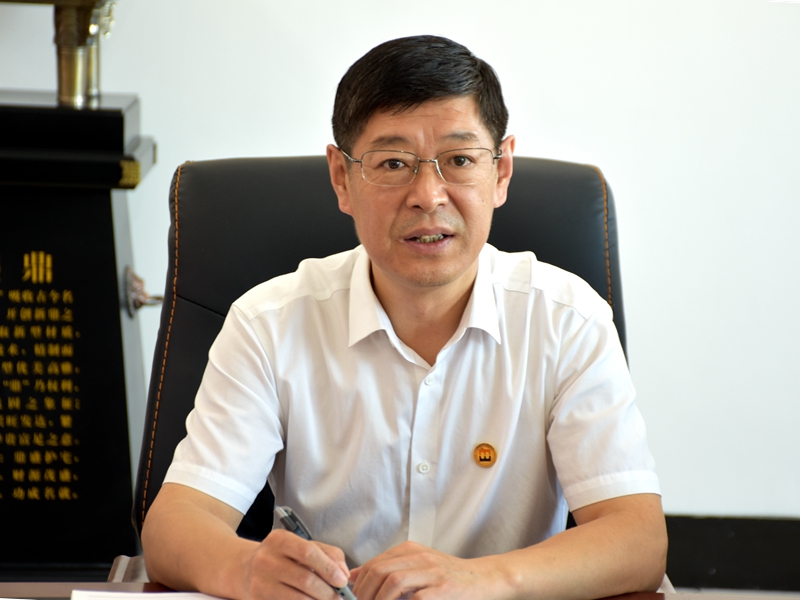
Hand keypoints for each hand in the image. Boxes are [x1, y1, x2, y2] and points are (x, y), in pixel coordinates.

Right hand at [242, 528, 349, 599]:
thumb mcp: (302, 546)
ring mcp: (260, 582)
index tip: (342, 581)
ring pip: (297, 598)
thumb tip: (344, 573)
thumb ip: (328, 554)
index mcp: (280, 539)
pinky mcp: (258, 599)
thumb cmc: (283, 557)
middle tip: (339, 598)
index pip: (308, 552)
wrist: (245, 569)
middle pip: (305, 579)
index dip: (328, 568)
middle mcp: (266, 559)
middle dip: (327, 592)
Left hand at [351, 541, 500, 599]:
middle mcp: (420, 557)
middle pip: (380, 571)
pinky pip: (416, 598)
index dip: (359, 585)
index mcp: (410, 550)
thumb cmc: (447, 576)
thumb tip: (354, 577)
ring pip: (394, 581)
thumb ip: (389, 569)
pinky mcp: (443, 589)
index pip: (374, 564)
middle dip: (365, 593)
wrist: (483, 578)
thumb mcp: (417, 566)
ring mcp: (432, 572)